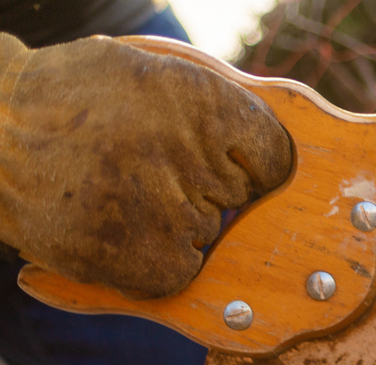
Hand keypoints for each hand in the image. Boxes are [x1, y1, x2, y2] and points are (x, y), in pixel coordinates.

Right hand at [0, 34, 292, 298]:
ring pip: (210, 237)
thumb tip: (293, 162)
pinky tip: (115, 227)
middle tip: (142, 164)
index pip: (275, 156)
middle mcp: (187, 157)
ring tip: (118, 191)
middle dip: (208, 189)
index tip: (217, 154)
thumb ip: (228, 113)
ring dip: (177, 225)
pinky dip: (155, 260)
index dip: (248, 158)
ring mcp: (164, 215)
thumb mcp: (160, 78)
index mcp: (200, 104)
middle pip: (243, 200)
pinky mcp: (142, 263)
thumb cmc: (82, 102)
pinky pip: (181, 273)